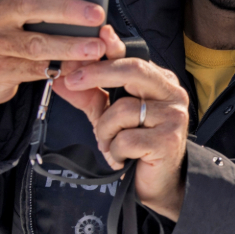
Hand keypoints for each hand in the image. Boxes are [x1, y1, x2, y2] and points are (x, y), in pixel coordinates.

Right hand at [0, 0, 114, 131]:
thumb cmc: (9, 33)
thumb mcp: (16, 12)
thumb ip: (43, 2)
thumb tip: (89, 1)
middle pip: (29, 5)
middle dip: (67, 9)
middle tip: (97, 15)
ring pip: (34, 43)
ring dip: (70, 45)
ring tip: (96, 47)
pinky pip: (34, 69)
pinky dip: (60, 68)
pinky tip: (80, 66)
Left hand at [53, 57, 192, 220]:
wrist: (156, 184)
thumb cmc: (135, 146)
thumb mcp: (108, 116)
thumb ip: (89, 95)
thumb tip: (60, 80)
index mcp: (160, 82)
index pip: (133, 58)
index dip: (108, 49)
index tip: (80, 50)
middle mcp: (172, 94)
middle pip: (133, 70)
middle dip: (97, 74)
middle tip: (71, 82)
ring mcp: (174, 117)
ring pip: (122, 109)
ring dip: (104, 130)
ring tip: (110, 144)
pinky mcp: (168, 140)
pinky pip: (126, 138)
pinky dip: (115, 150)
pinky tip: (122, 158)